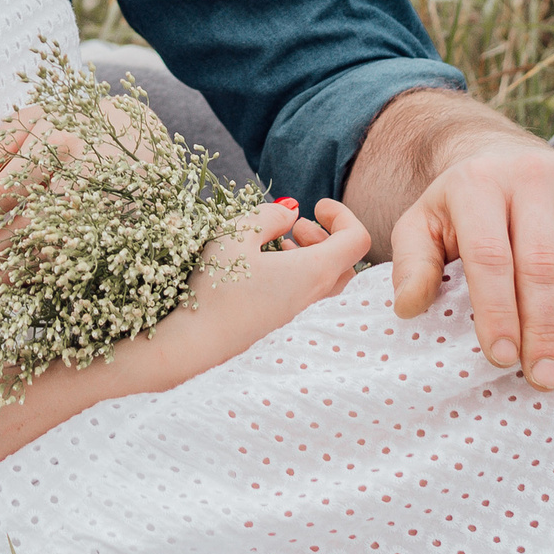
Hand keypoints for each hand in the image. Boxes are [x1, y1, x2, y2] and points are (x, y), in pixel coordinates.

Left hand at [0, 98, 169, 287]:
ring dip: (11, 274)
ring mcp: (101, 209)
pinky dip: (44, 276)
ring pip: (51, 251)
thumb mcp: (41, 115)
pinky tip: (18, 286)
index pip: (6, 189)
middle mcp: (81, 178)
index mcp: (58, 144)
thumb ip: (2, 139)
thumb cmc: (77, 124)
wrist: (143, 136)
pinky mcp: (114, 230)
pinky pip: (74, 260)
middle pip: (25, 227)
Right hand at [141, 198, 371, 387]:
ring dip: (314, 257)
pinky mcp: (289, 332)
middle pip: (346, 262)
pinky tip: (270, 271)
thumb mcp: (237, 235)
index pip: (357, 239)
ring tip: (282, 245)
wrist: (197, 347)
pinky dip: (303, 278)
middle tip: (297, 227)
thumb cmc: (217, 287)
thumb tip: (291, 211)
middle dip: (327, 236)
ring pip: (330, 282)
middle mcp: (319, 299)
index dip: (342, 215)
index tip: (316, 206)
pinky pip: (312, 300)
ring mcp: (306, 320)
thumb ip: (270, 215)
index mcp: (315, 272)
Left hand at [389, 143, 553, 391]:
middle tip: (545, 375)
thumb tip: (408, 307)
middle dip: (543, 327)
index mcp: (475, 183)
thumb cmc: (462, 210)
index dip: (498, 311)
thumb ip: (412, 264)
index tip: (503, 358)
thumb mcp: (423, 227)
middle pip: (541, 262)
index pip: (489, 257)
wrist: (502, 160)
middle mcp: (525, 171)